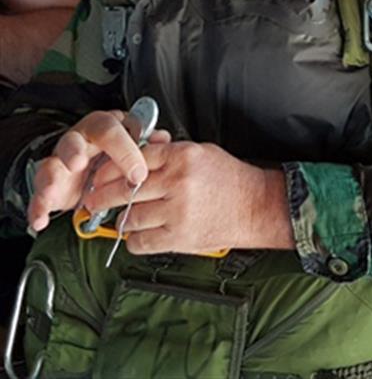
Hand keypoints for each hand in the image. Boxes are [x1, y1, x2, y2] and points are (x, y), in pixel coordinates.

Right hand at [28, 110, 154, 232]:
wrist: (90, 163)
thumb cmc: (116, 150)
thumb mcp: (133, 143)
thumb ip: (147, 142)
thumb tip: (163, 139)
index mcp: (102, 127)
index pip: (111, 130)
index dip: (125, 150)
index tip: (138, 174)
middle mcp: (78, 141)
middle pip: (72, 141)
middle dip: (74, 152)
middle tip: (79, 165)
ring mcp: (60, 163)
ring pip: (50, 165)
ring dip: (50, 178)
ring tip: (51, 190)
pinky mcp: (49, 185)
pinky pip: (39, 195)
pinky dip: (37, 208)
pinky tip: (40, 220)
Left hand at [81, 140, 293, 254]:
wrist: (255, 205)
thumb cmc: (230, 178)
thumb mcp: (202, 153)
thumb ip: (169, 154)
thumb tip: (137, 156)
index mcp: (184, 157)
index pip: (134, 158)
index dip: (111, 168)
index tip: (99, 175)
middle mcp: (178, 183)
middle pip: (125, 190)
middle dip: (103, 196)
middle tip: (94, 200)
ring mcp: (177, 212)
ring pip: (129, 217)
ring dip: (123, 219)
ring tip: (125, 217)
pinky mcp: (178, 237)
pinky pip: (139, 242)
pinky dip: (134, 240)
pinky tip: (139, 233)